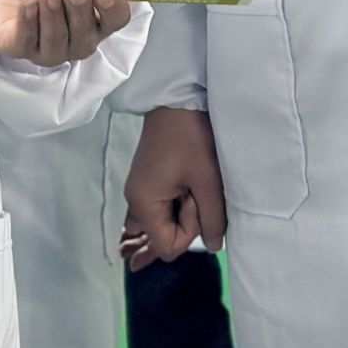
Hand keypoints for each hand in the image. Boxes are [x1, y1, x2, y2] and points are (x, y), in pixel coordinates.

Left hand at [0, 0, 131, 65]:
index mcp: (98, 20)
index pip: (116, 18)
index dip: (113, 6)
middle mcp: (79, 40)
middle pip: (86, 32)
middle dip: (79, 8)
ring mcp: (52, 51)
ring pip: (57, 38)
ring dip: (53, 13)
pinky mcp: (22, 50)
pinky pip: (27, 39)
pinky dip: (29, 21)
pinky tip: (28, 5)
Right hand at [121, 106, 225, 271]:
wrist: (177, 100)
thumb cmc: (192, 139)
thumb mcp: (208, 181)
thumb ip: (212, 220)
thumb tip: (212, 247)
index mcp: (144, 204)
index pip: (167, 246)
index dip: (189, 234)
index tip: (198, 203)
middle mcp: (135, 201)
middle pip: (157, 237)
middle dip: (180, 229)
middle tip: (192, 202)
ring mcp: (138, 191)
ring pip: (152, 225)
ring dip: (170, 224)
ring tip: (165, 233)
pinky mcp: (146, 181)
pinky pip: (151, 211)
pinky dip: (160, 218)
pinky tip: (148, 233)